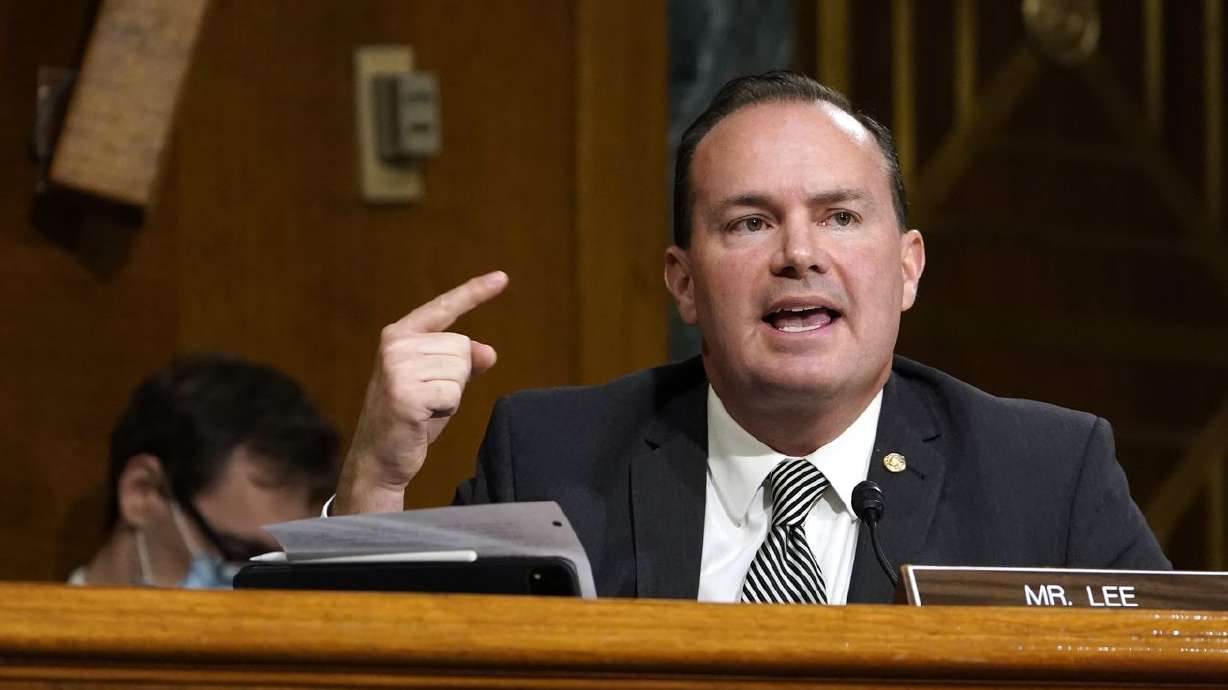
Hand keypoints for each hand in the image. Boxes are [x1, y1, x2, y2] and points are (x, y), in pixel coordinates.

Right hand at [334, 271, 508, 514]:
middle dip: (456, 378)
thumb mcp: (440, 384)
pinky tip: (421, 418)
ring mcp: (397, 367)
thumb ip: (462, 362)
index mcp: (400, 335)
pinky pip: (453, 394)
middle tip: (427, 399)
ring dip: (451, 395)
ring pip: (460, 370)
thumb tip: (488, 352)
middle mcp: (396, 344)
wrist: (379, 459)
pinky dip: (446, 410)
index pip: (444, 308)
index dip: (475, 292)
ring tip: (424, 408)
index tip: (503, 277)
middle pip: (463, 347)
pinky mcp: (404, 393)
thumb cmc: (412, 418)